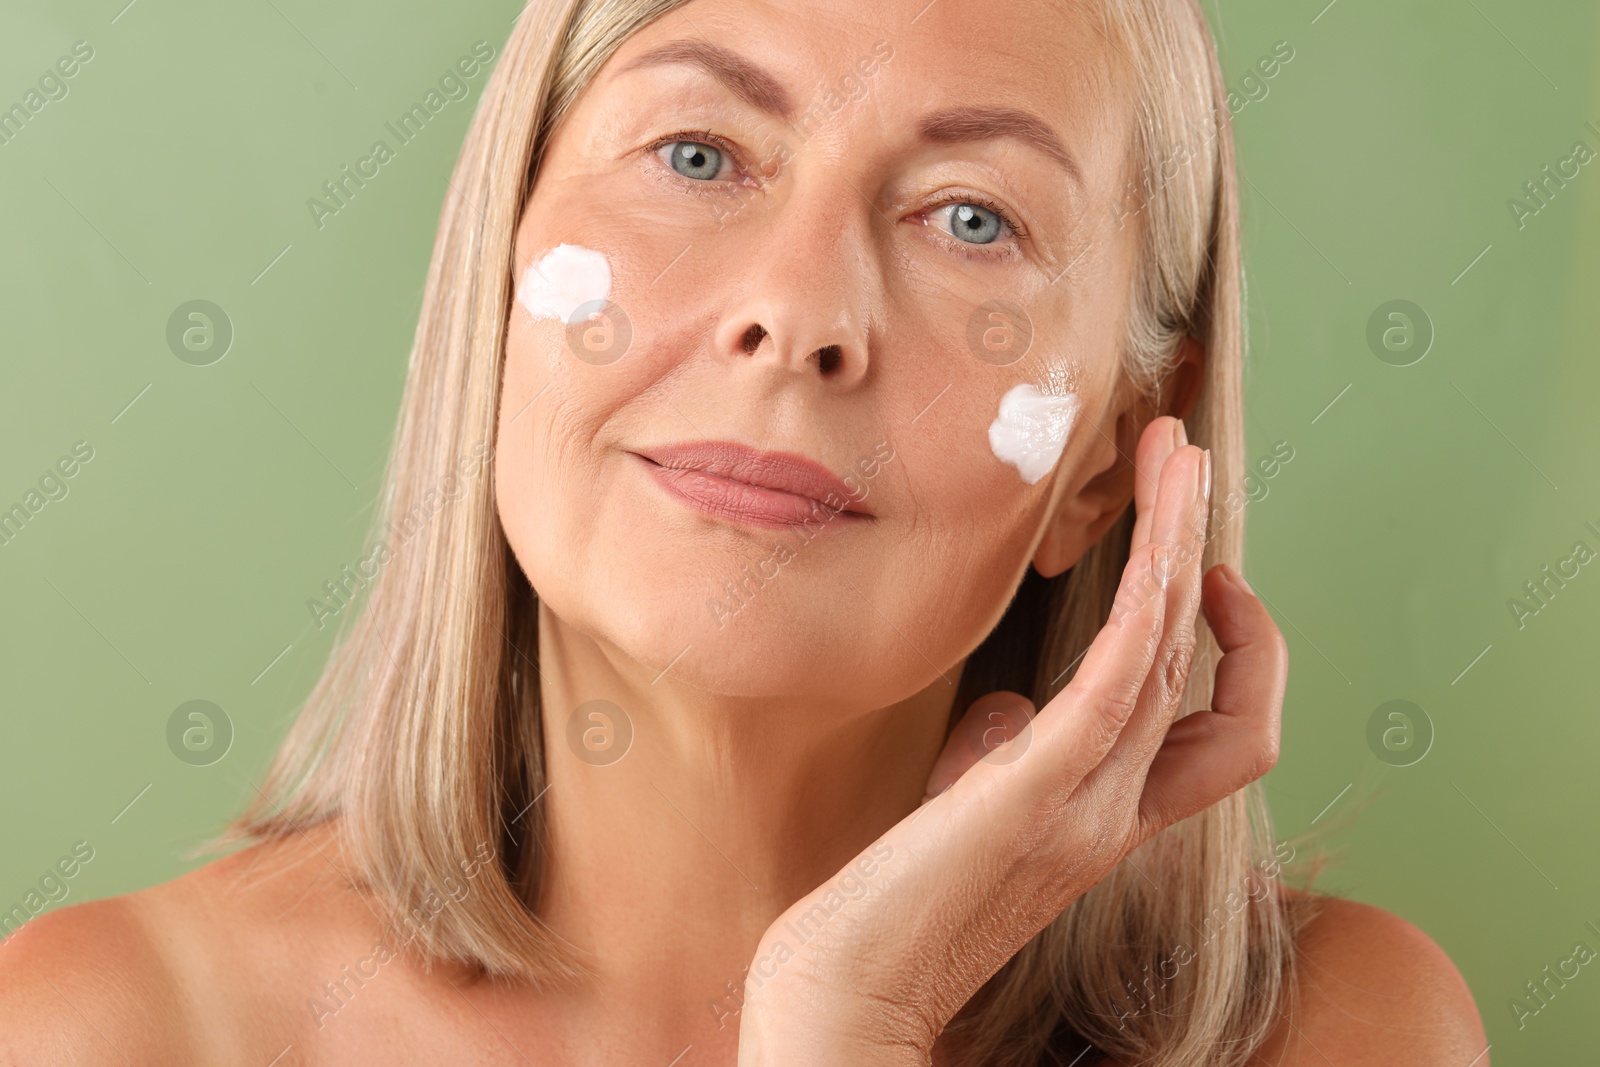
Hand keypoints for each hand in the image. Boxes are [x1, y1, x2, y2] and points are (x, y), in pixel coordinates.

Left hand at [737, 417, 1287, 1064]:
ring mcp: (1088, 807)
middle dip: (1209, 555)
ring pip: (1179, 658)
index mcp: (1110, 815)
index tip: (1188, 567)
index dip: (1229, 646)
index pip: (1224, 728)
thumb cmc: (893, 909)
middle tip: (1189, 460)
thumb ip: (1004, 759)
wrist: (847, 1001)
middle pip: (1217, 674)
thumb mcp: (967, 816)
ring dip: (1186, 545)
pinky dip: (1151, 604)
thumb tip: (1009, 709)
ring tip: (1180, 456)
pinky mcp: (1035, 796)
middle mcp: (1120, 809)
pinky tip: (1161, 538)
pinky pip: (1124, 685)